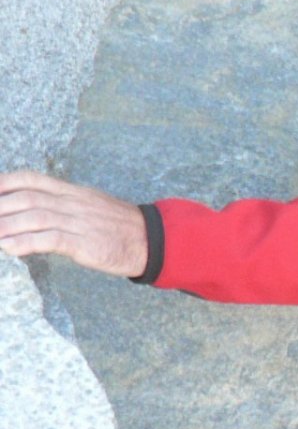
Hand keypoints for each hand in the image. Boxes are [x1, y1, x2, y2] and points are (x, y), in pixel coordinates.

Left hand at [0, 171, 148, 277]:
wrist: (151, 240)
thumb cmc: (119, 227)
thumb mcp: (90, 206)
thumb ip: (64, 205)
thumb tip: (35, 209)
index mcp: (73, 192)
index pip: (31, 179)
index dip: (4, 183)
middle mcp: (72, 203)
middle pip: (26, 198)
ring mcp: (78, 222)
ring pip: (33, 218)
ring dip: (4, 226)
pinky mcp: (84, 243)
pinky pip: (49, 239)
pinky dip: (25, 242)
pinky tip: (9, 248)